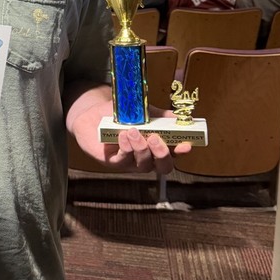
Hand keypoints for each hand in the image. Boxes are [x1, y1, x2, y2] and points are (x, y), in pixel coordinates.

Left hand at [66, 88, 190, 173]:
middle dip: (162, 154)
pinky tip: (123, 136)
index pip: (174, 154)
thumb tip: (178, 118)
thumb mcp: (144, 112)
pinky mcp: (114, 162)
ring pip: (143, 164)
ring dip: (141, 148)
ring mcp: (131, 162)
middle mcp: (147, 157)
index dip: (181, 152)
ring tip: (134, 131)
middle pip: (163, 166)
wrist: (93, 115)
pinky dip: (125, 148)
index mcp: (157, 147)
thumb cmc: (121, 116)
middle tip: (155, 139)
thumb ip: (160, 116)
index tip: (186, 144)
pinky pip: (123, 160)